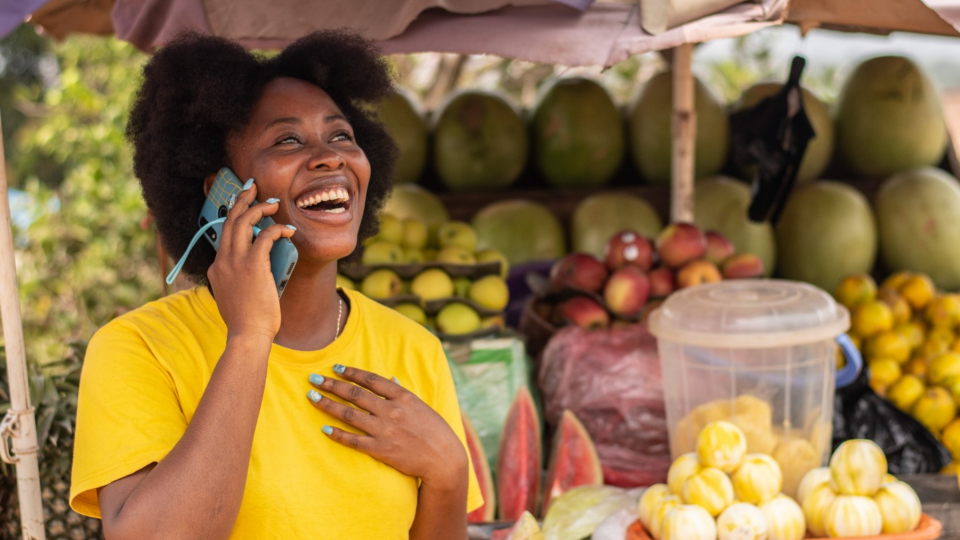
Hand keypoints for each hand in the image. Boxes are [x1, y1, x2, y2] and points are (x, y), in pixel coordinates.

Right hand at [207, 179, 295, 341]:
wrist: (248, 335)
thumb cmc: (247, 322)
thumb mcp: (237, 297)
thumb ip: (242, 282)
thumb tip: (258, 274)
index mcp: (217, 269)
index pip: (224, 237)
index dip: (234, 219)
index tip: (243, 208)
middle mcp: (222, 261)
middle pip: (229, 221)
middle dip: (241, 200)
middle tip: (251, 187)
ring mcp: (235, 262)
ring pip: (243, 222)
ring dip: (258, 208)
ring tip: (272, 203)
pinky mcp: (253, 264)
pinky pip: (265, 236)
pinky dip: (278, 229)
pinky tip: (288, 230)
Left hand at [307, 366, 467, 489]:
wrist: (444, 460)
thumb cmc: (435, 431)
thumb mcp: (421, 406)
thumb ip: (402, 392)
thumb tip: (390, 378)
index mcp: (403, 397)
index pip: (371, 380)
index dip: (351, 372)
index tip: (335, 367)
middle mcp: (391, 411)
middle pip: (355, 394)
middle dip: (332, 385)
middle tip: (313, 378)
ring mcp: (385, 430)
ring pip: (349, 414)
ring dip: (327, 404)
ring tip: (311, 397)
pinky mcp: (381, 450)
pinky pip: (354, 440)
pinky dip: (338, 434)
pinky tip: (324, 429)